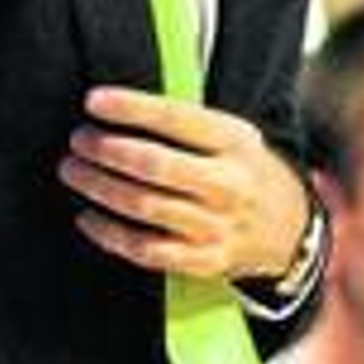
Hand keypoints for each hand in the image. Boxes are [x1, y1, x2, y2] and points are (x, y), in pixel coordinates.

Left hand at [58, 86, 309, 282]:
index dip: (130, 108)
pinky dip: (110, 233)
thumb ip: (186, 122)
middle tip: (78, 139)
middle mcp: (228, 185)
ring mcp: (216, 227)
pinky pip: (146, 250)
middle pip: (155, 165)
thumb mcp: (233, 134)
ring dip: (99, 187)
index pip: (176, 118)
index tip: (93, 101)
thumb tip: (119, 107)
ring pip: (145, 207)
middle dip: (107, 150)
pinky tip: (87, 216)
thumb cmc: (244, 170)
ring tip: (73, 169)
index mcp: (235, 143)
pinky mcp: (204, 262)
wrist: (291, 229)